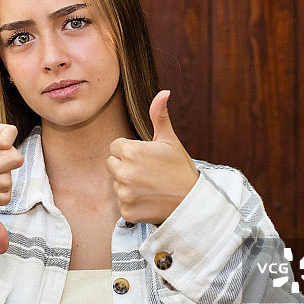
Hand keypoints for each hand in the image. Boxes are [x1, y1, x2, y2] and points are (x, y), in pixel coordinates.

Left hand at [106, 91, 198, 224]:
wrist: (191, 201)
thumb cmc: (180, 168)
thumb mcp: (170, 140)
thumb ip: (159, 115)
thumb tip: (163, 92)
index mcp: (131, 151)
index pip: (115, 147)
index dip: (130, 150)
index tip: (146, 157)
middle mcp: (124, 172)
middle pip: (112, 164)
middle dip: (125, 165)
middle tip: (147, 171)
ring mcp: (124, 193)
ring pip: (116, 183)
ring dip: (127, 184)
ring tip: (149, 185)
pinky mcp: (125, 211)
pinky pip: (121, 202)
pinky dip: (132, 202)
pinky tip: (148, 198)